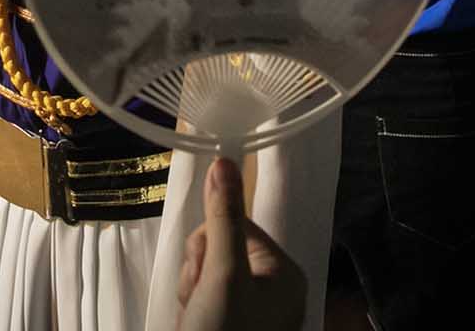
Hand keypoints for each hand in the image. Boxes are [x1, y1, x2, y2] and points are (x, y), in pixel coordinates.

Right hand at [175, 158, 305, 330]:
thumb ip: (222, 218)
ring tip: (195, 317)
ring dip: (190, 290)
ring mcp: (249, 309)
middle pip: (218, 246)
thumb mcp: (222, 274)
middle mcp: (272, 288)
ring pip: (204, 271)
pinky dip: (190, 307)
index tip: (207, 269)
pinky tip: (191, 322)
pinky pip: (201, 294)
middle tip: (200, 301)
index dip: (211, 242)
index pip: (238, 226)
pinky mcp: (228, 323)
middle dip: (198, 271)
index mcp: (285, 273)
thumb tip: (224, 159)